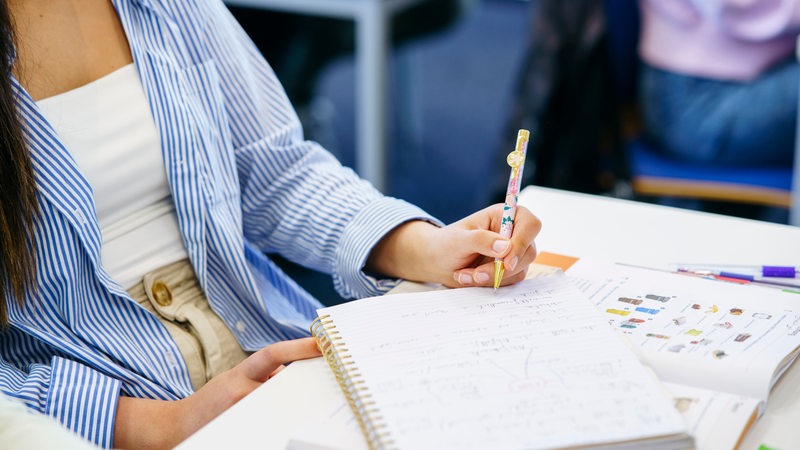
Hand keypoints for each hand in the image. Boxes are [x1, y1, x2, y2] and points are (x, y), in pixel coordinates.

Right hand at [113, 337, 320, 448]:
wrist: (177, 426)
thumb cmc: (213, 402)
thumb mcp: (235, 379)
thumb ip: (263, 375)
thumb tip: (296, 372)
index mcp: (241, 373)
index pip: (274, 353)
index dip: (299, 347)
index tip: (322, 343)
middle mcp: (240, 389)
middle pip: (283, 383)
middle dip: (299, 386)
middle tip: (320, 386)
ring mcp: (240, 410)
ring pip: (278, 406)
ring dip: (284, 407)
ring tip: (279, 412)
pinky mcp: (241, 428)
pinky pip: (268, 423)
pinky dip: (273, 421)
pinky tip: (269, 427)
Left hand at [366, 204, 540, 287]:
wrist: (439, 261)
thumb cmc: (447, 243)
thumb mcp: (459, 239)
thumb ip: (481, 240)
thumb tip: (505, 247)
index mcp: (504, 215)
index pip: (530, 224)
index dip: (523, 242)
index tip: (506, 261)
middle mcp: (514, 233)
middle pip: (528, 251)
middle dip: (502, 268)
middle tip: (476, 274)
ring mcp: (514, 253)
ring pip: (519, 270)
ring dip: (491, 277)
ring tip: (465, 274)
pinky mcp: (510, 270)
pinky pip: (509, 282)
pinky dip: (489, 283)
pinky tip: (469, 277)